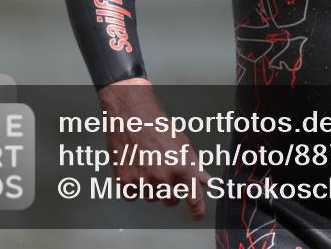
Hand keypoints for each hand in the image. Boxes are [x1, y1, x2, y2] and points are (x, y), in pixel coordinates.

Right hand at [98, 78, 209, 219]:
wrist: (131, 115)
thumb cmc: (157, 126)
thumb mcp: (182, 144)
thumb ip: (194, 166)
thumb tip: (206, 181)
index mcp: (182, 168)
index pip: (194, 199)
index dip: (197, 210)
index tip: (197, 215)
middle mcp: (164, 177)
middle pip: (171, 200)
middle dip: (171, 191)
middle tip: (164, 173)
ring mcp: (143, 181)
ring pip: (151, 198)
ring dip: (151, 188)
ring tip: (148, 165)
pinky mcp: (125, 182)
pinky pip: (132, 197)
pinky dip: (134, 187)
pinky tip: (136, 170)